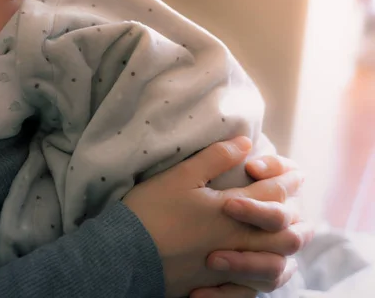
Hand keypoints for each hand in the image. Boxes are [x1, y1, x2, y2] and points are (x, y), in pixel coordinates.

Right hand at [122, 137, 308, 296]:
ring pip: (275, 262)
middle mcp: (237, 240)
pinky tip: (261, 270)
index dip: (287, 179)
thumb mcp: (181, 176)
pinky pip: (252, 287)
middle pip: (283, 230)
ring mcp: (228, 267)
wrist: (127, 254)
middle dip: (296, 214)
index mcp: (231, 211)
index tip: (296, 172)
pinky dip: (264, 276)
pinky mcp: (214, 284)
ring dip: (287, 249)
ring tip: (291, 241)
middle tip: (300, 206)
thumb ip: (216, 158)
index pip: (273, 193)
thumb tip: (246, 143)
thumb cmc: (152, 211)